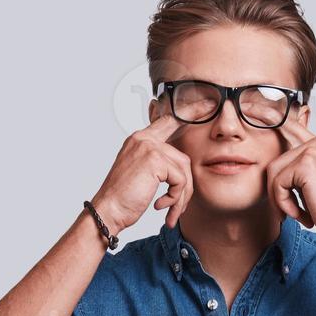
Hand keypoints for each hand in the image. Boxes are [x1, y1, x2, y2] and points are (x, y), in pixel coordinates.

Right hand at [90, 111, 192, 232]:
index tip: (207, 104)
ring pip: (184, 170)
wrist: (108, 210)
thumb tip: (183, 164)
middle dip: (187, 185)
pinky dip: (174, 198)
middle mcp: (144, 139)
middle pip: (182, 157)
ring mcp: (149, 147)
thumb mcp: (142, 174)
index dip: (189, 113)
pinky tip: (160, 206)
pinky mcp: (155, 160)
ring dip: (181, 196)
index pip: (169, 121)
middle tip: (183, 206)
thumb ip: (159, 163)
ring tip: (171, 211)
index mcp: (140, 140)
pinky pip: (180, 180)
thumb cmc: (123, 198)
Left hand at [264, 109, 315, 236]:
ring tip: (297, 213)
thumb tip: (271, 165)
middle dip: (272, 187)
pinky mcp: (305, 163)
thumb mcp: (308, 185)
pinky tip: (300, 213)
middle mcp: (315, 144)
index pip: (288, 123)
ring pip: (274, 173)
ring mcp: (310, 151)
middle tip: (264, 164)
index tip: (250, 106)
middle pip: (274, 158)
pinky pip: (279, 183)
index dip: (269, 114)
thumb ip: (293, 170)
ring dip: (280, 200)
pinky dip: (285, 203)